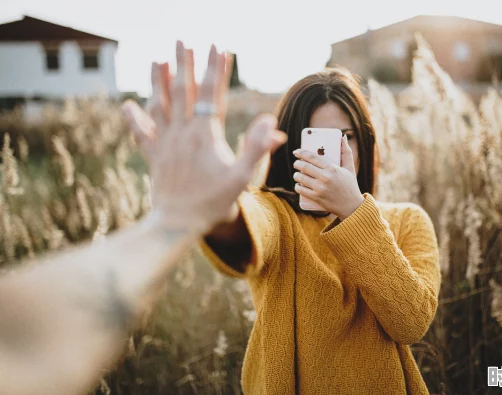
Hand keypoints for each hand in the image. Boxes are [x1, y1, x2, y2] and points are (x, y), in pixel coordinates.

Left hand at [122, 41, 285, 234]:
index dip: (216, 69)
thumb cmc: (213, 203)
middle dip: (185, 63)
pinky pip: (141, 133)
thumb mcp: (242, 178)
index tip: (218, 47)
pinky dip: (134, 118)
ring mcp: (165, 143)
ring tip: (158, 60)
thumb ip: (257, 149)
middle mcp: (182, 133)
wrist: (178, 224)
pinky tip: (127, 105)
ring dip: (159, 81)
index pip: (213, 94)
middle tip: (183, 41)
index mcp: (205, 135)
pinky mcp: (154, 156)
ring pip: (160, 105)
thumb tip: (273, 125)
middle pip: (183, 91)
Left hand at [293, 135, 363, 219]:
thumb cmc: (350, 185)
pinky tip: (298, 184)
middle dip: (297, 163)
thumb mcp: (350, 168)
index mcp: (332, 168)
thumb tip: (343, 137)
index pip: (312, 157)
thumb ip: (346, 151)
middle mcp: (325, 178)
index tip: (296, 152)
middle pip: (304, 166)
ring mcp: (320, 188)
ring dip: (296, 175)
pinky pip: (301, 190)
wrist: (351, 206)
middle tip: (296, 163)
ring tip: (297, 174)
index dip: (302, 153)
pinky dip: (297, 186)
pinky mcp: (316, 198)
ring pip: (300, 178)